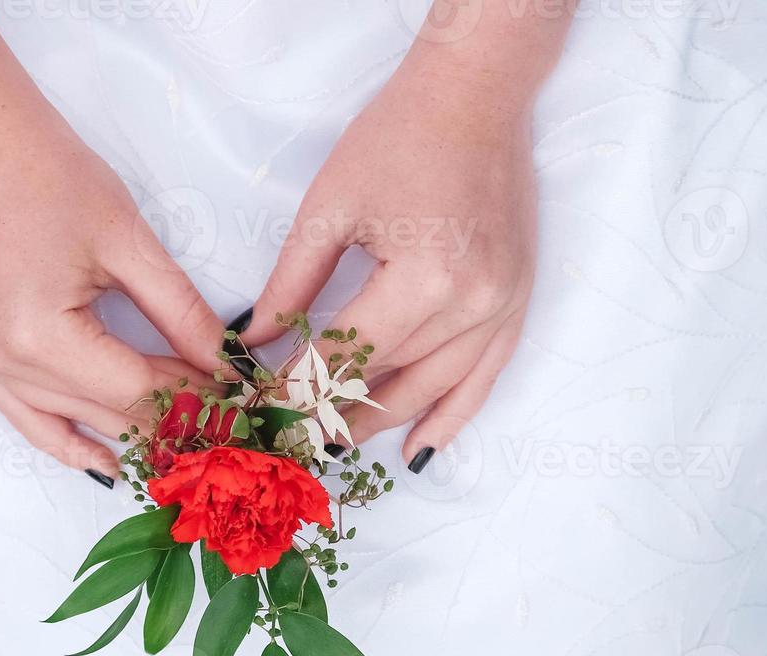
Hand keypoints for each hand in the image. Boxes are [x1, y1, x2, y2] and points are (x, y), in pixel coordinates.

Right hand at [0, 0, 225, 481]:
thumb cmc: (54, 176)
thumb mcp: (130, 243)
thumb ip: (182, 313)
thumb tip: (229, 365)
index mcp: (40, 335)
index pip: (136, 388)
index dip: (195, 397)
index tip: (240, 403)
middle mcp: (4, 360)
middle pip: (105, 411)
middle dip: (169, 420)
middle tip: (224, 428)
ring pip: (68, 421)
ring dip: (125, 435)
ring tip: (180, 453)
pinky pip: (22, 414)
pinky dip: (63, 438)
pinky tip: (103, 461)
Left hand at [247, 9, 567, 470]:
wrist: (476, 95)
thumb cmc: (398, 137)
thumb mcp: (330, 208)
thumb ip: (291, 284)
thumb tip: (249, 343)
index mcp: (424, 280)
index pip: (346, 355)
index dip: (297, 388)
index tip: (261, 410)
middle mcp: (472, 305)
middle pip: (391, 383)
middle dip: (334, 417)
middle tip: (291, 443)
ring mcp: (503, 308)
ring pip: (434, 390)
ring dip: (384, 424)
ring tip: (338, 448)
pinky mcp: (517, 302)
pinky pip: (485, 378)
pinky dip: (452, 417)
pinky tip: (420, 449)